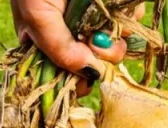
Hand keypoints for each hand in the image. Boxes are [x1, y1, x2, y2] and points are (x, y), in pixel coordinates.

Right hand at [10, 0, 144, 95]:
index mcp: (49, 47)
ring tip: (102, 14)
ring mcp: (95, 21)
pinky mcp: (113, 7)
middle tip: (96, 38)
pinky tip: (114, 5)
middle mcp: (74, 37)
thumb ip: (59, 50)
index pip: (70, 78)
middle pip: (99, 64)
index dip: (83, 79)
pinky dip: (128, 13)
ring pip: (116, 44)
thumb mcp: (37, 17)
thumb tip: (90, 75)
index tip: (91, 75)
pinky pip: (130, 19)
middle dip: (103, 56)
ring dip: (116, 34)